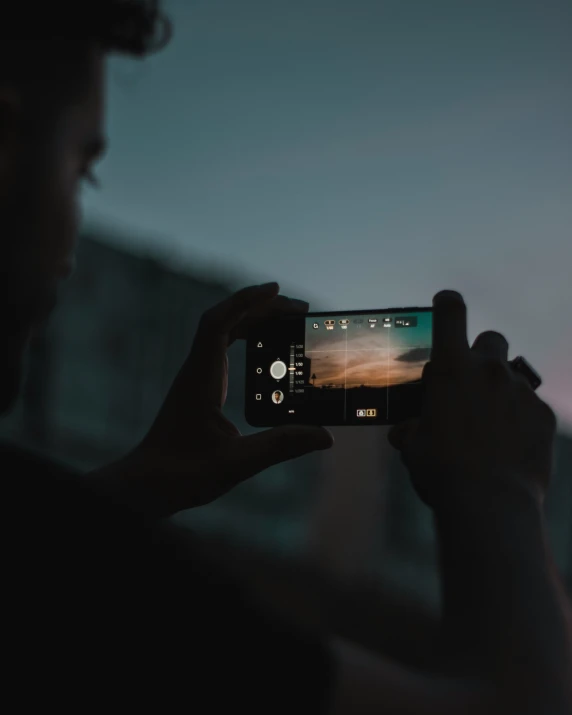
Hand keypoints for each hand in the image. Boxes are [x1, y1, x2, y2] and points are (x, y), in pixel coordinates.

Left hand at [94, 283, 332, 517]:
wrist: (147, 485)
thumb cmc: (182, 474)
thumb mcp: (238, 463)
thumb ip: (281, 447)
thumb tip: (325, 436)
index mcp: (200, 379)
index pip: (217, 324)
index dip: (245, 301)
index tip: (275, 290)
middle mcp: (196, 371)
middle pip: (226, 321)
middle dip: (262, 308)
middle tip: (300, 310)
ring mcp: (196, 377)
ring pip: (224, 332)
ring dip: (254, 321)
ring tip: (288, 323)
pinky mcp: (200, 387)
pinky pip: (223, 349)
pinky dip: (246, 339)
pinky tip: (266, 351)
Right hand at [388, 290, 555, 509]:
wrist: (490, 504)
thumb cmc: (442, 471)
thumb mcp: (413, 447)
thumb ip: (412, 429)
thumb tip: (407, 432)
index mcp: (451, 369)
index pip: (451, 313)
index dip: (448, 303)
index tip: (446, 304)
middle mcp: (489, 371)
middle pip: (492, 338)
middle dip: (482, 354)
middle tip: (471, 384)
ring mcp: (521, 391)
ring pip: (514, 375)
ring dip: (501, 391)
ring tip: (491, 426)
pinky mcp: (544, 416)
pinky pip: (532, 406)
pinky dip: (521, 419)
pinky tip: (510, 446)